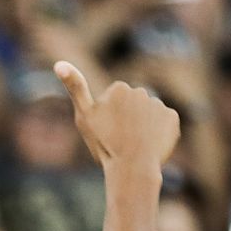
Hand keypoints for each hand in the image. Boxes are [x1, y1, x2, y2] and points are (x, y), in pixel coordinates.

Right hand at [54, 61, 179, 173]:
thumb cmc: (104, 143)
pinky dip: (158, 133)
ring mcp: (158, 104)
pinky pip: (164, 123)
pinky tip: (150, 145)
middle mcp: (141, 91)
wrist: (132, 167)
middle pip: (132, 106)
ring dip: (143, 127)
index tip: (106, 130)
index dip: (109, 118)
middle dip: (127, 119)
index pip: (115, 101)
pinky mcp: (172, 118)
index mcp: (119, 88)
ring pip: (148, 115)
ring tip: (135, 145)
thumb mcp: (84, 116)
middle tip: (120, 140)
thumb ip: (75, 88)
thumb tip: (58, 63)